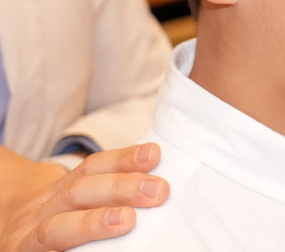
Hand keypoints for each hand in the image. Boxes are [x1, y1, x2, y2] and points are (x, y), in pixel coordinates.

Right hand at [0, 143, 168, 251]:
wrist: (7, 249)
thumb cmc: (60, 227)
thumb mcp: (77, 204)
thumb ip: (108, 196)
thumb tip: (157, 189)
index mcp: (61, 190)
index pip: (92, 167)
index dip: (123, 159)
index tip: (154, 154)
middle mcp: (41, 209)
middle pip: (78, 192)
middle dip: (120, 187)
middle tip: (158, 190)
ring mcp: (27, 237)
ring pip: (56, 227)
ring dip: (94, 222)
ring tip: (127, 220)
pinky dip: (76, 250)